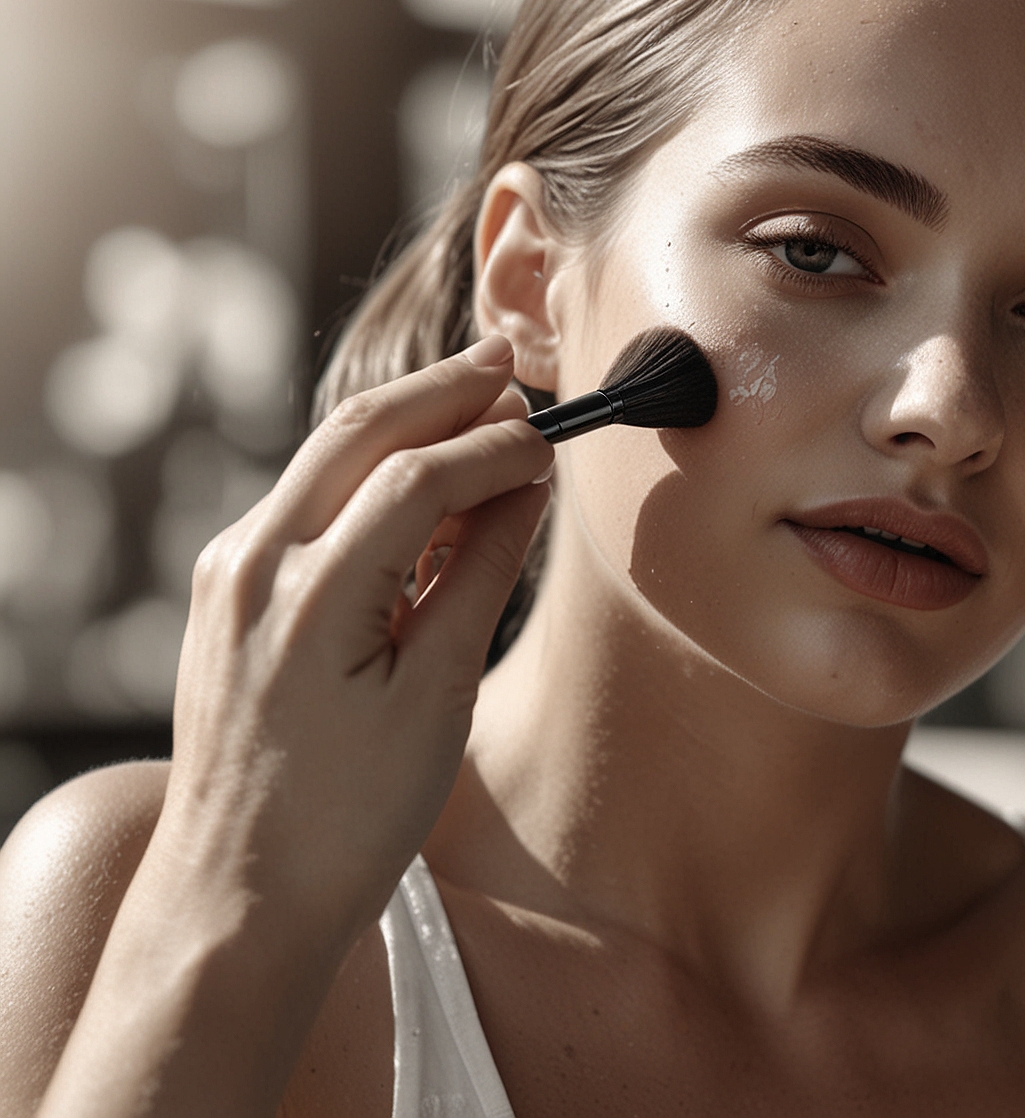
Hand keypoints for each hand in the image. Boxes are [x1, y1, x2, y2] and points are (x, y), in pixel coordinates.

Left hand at [151, 336, 553, 946]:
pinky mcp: (228, 593)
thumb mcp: (437, 696)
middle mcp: (251, 562)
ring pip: (326, 458)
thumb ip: (478, 574)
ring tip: (482, 410)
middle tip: (513, 369)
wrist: (240, 896)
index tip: (555, 440)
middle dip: (443, 392)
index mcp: (307, 593)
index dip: (498, 448)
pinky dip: (371, 476)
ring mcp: (229, 573)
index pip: (420, 475)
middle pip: (358, 431)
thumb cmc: (348, 817)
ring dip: (406, 425)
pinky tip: (425, 488)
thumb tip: (523, 488)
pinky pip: (307, 503)